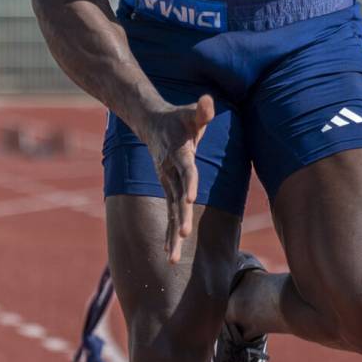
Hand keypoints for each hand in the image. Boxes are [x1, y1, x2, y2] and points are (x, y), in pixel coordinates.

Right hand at [142, 95, 215, 262]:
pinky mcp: (168, 190)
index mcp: (179, 155)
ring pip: (171, 213)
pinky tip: (168, 254)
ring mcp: (167, 184)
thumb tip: (208, 102)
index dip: (189, 184)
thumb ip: (201, 110)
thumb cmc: (179, 119)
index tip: (190, 200)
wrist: (153, 124)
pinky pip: (169, 215)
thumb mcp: (191, 112)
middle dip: (181, 218)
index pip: (186, 171)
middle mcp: (171, 174)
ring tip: (171, 260)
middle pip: (177, 199)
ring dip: (171, 237)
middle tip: (184, 237)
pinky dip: (168, 234)